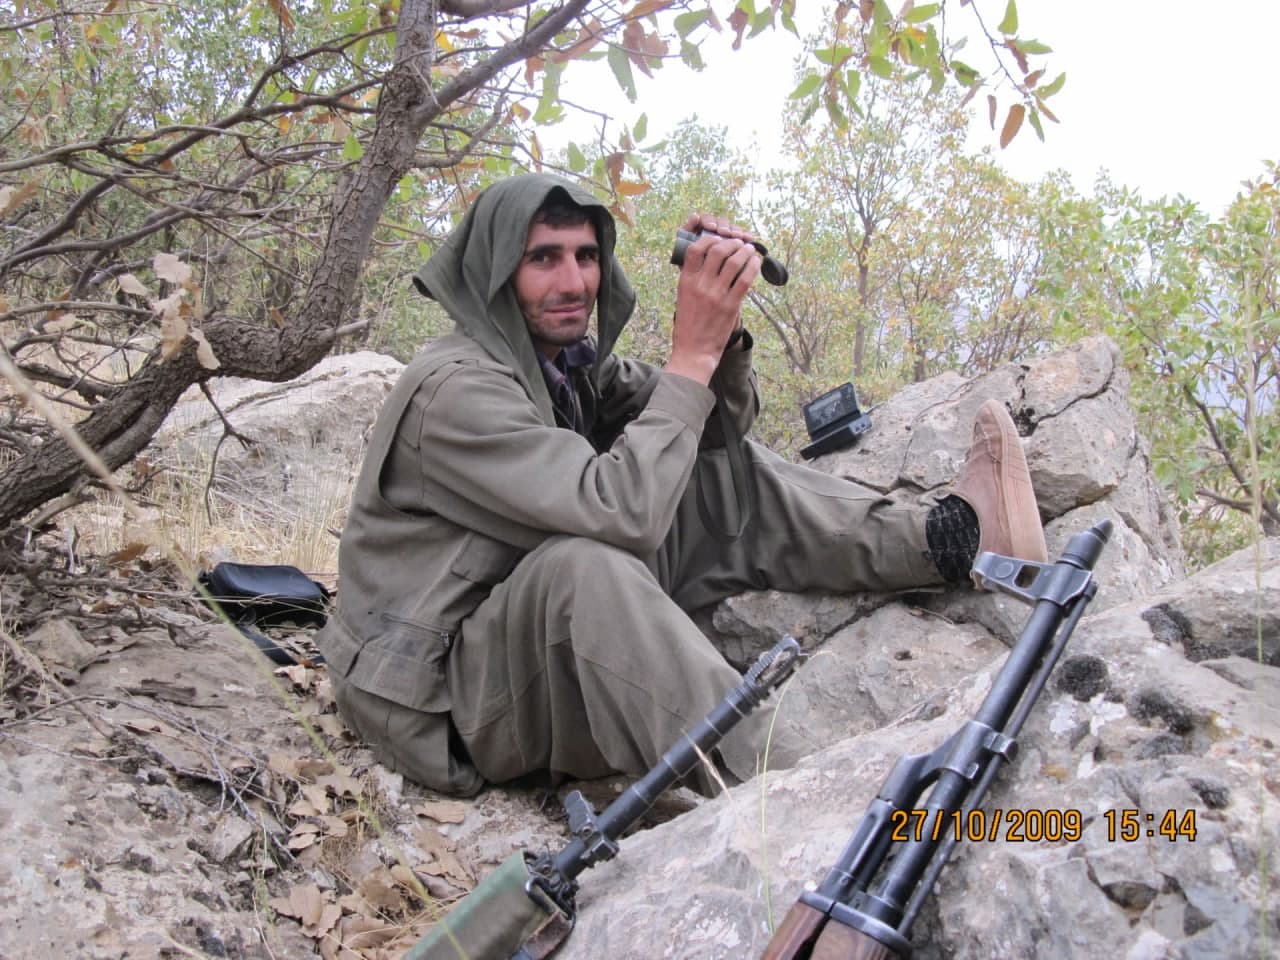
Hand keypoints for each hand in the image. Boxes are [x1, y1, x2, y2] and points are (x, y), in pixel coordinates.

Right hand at [665, 213, 760, 384]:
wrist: (694, 351)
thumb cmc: (688, 326)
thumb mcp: (683, 298)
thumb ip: (693, 279)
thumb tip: (708, 261)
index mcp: (685, 282)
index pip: (695, 249)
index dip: (709, 239)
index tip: (718, 238)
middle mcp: (700, 286)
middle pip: (718, 251)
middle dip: (731, 243)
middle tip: (739, 242)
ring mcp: (716, 295)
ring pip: (734, 263)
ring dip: (745, 252)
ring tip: (750, 250)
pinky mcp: (730, 306)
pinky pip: (745, 280)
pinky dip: (753, 267)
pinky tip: (756, 263)